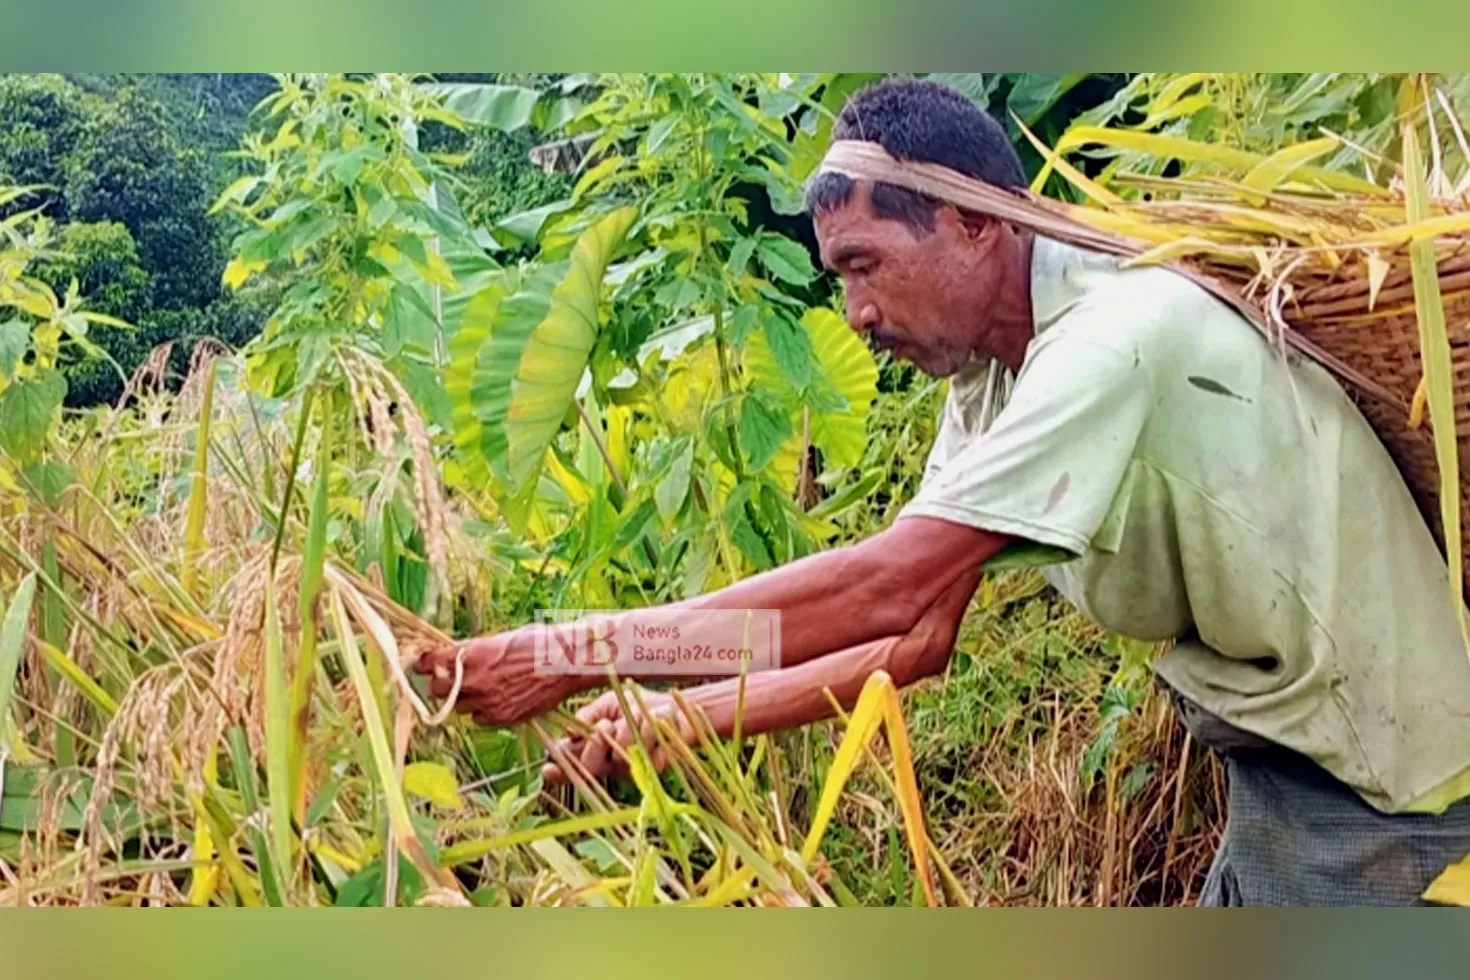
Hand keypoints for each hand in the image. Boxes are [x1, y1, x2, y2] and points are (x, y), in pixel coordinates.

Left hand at [414, 625, 578, 726]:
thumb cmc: (538, 643)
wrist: (565, 664)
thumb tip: (457, 658)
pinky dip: (483, 712)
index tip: (423, 665)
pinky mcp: (500, 718)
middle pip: (436, 690)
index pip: (430, 663)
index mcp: (469, 654)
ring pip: (457, 707)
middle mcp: (472, 679)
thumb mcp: (500, 639)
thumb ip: (475, 651)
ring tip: (482, 690)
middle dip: (440, 685)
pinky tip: (498, 701)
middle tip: (450, 681)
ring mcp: (485, 701)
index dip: (424, 665)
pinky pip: (479, 719)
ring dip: (464, 700)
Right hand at [542, 686, 698, 783]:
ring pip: (620, 756)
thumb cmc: (637, 704)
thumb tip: (569, 732)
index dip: (559, 771)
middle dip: (595, 746)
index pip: (570, 766)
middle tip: (606, 726)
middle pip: (590, 767)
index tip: (548, 769)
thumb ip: (588, 716)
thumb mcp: (608, 703)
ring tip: (640, 714)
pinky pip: (645, 754)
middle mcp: (609, 764)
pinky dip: (649, 730)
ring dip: (630, 729)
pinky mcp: (654, 768)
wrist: (673, 705)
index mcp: (594, 749)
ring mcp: (631, 768)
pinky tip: (655, 721)